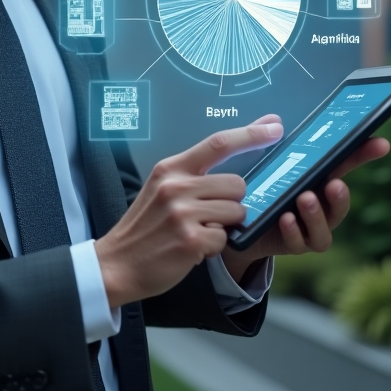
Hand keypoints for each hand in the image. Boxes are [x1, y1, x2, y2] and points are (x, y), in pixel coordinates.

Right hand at [95, 119, 284, 308]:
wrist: (116, 264)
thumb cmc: (145, 228)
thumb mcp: (160, 190)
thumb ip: (192, 177)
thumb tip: (234, 173)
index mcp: (170, 169)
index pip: (218, 143)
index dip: (251, 133)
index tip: (274, 126)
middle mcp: (176, 186)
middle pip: (237, 184)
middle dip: (233, 201)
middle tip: (209, 214)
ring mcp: (182, 213)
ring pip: (236, 212)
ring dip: (224, 225)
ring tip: (196, 231)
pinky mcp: (190, 239)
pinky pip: (225, 238)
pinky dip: (214, 246)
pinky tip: (192, 248)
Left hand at [220, 126, 389, 283]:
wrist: (241, 224)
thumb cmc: (263, 188)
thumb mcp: (268, 164)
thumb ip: (271, 144)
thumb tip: (274, 120)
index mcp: (319, 180)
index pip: (346, 165)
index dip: (365, 154)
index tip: (382, 143)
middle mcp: (320, 206)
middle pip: (340, 202)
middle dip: (341, 195)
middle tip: (333, 184)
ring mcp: (309, 229)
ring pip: (323, 230)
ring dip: (316, 214)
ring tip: (305, 198)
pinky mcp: (292, 245)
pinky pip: (299, 243)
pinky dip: (293, 231)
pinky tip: (285, 218)